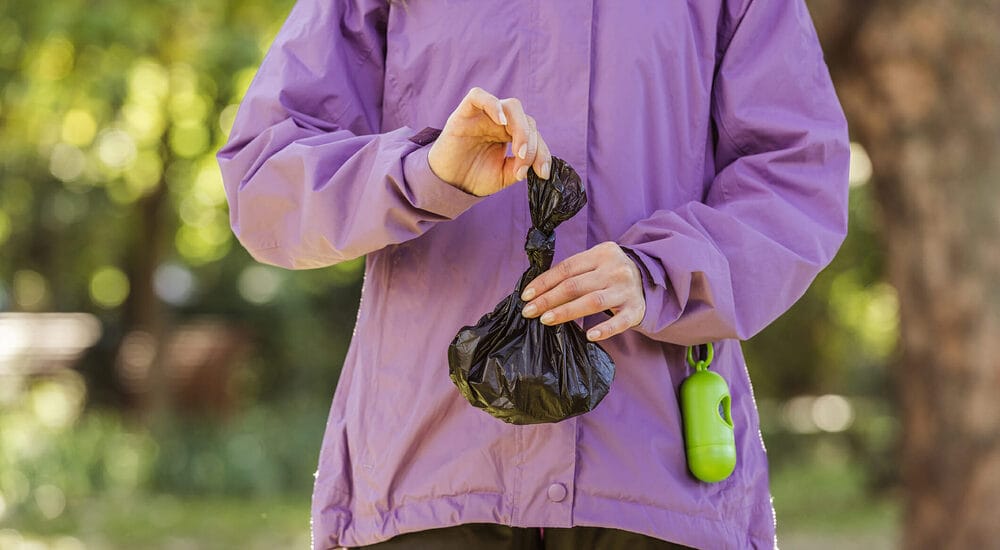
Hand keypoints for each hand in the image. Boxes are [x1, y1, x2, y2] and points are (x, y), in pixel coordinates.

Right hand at [428, 87, 551, 196]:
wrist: (448, 184)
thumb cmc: (474, 177)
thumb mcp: (504, 175)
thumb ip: (521, 166)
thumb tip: (537, 164)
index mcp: (511, 134)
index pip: (534, 134)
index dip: (542, 153)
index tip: (542, 174)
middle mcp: (500, 122)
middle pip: (526, 119)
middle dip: (532, 143)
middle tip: (524, 164)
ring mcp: (483, 116)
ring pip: (510, 106)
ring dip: (520, 127)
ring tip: (518, 151)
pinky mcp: (464, 113)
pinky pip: (478, 96)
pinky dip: (492, 104)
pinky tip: (501, 122)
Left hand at [520, 241, 646, 341]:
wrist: (649, 278)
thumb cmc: (610, 273)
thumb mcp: (595, 262)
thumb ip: (573, 271)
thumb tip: (538, 290)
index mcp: (601, 253)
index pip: (567, 268)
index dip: (544, 282)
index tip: (526, 296)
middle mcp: (614, 270)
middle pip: (575, 285)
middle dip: (548, 299)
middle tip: (530, 311)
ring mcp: (626, 290)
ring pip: (593, 302)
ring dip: (567, 312)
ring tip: (546, 320)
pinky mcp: (636, 310)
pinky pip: (619, 322)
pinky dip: (605, 329)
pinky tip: (589, 336)